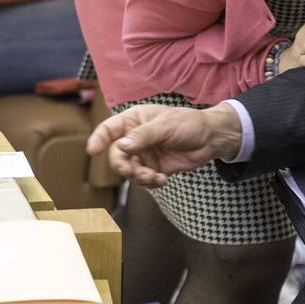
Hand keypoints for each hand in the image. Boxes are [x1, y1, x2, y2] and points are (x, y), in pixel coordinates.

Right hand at [85, 103, 241, 186]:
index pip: (109, 129)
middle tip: (134, 171)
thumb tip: (122, 146)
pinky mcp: (153, 168)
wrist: (211, 139)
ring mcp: (143, 154)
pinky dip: (149, 183)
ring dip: (139, 177)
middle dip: (123, 166)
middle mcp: (135, 138)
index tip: (92, 150)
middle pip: (116, 156)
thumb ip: (143, 136)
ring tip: (155, 177)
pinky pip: (142, 180)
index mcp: (134, 120)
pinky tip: (162, 180)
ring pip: (128, 171)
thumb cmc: (189, 124)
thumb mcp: (166, 126)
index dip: (98, 139)